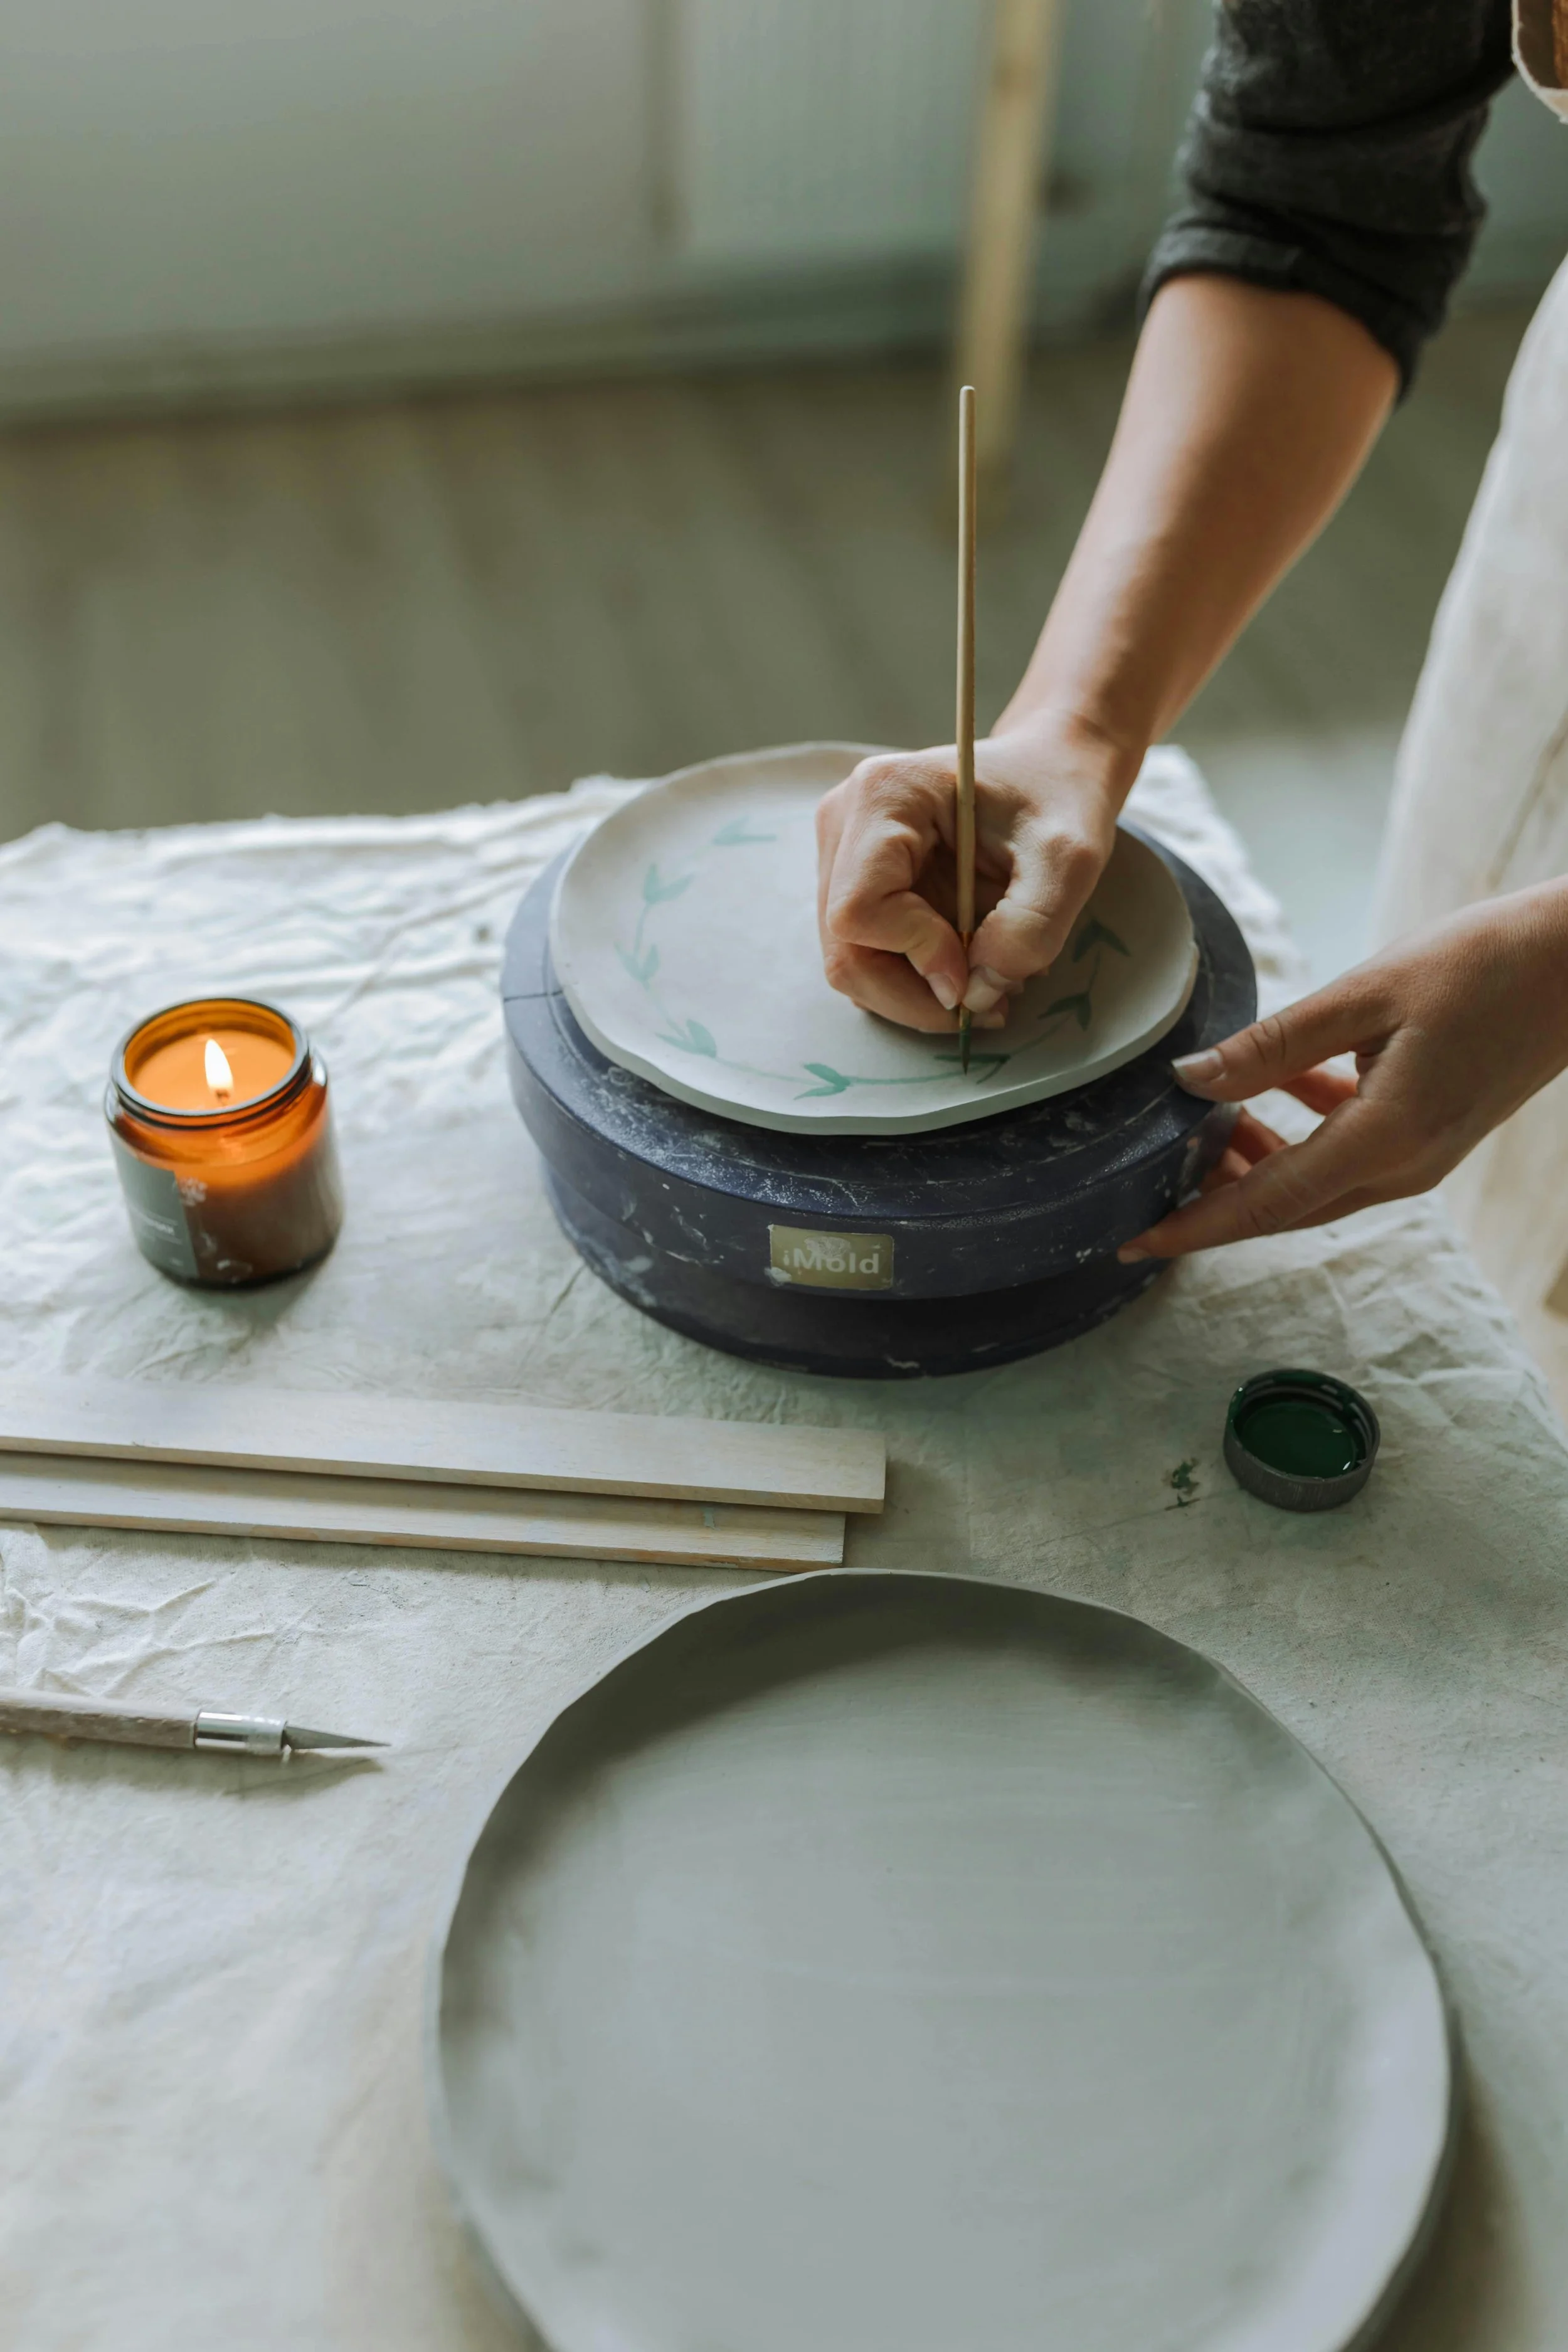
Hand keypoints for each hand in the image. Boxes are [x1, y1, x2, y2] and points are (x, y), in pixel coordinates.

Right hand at [815, 725, 1130, 1032]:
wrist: (1052, 766)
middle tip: (985, 1005)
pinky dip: (914, 979)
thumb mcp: (1069, 859)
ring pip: (852, 961)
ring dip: (917, 993)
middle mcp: (844, 821)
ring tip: (986, 985)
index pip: (859, 910)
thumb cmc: (1060, 795)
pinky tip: (967, 969)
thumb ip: (1030, 928)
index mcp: (884, 795)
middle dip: (914, 994)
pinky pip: (868, 955)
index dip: (916, 954)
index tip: (981, 969)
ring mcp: (843, 853)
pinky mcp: (856, 881)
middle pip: (845, 949)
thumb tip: (975, 994)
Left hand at [1121, 881, 1567, 1260]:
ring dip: (1256, 1164)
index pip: (1265, 1205)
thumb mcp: (1367, 993)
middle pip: (1285, 1208)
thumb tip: (1190, 1080)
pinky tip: (1272, 1087)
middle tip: (1148, 1178)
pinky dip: (1300, 1131)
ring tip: (1200, 1126)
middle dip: (1214, 1200)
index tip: (1133, 1241)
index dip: (1194, 1227)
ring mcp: (1423, 1157)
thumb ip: (1273, 1045)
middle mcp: (1404, 1168)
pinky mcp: (1432, 1134)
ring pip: (1314, 1183)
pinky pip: (1348, 1152)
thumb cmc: (1487, 964)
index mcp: (1385, 1141)